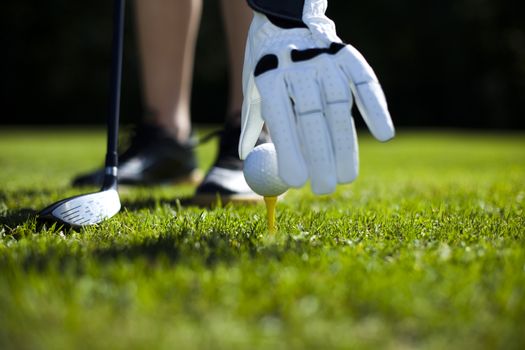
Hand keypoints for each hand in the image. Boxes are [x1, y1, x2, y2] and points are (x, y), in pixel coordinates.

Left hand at [239, 5, 394, 194]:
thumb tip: (243, 155)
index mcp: (270, 76)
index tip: (297, 181)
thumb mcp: (254, 87)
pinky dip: (376, 109)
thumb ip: (251, 121)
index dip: (290, 150)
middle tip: (324, 188)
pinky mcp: (347, 55)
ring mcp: (325, 59)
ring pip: (339, 106)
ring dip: (345, 144)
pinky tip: (384, 135)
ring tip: (346, 177)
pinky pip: (365, 83)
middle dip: (320, 157)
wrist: (287, 18)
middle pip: (312, 116)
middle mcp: (298, 66)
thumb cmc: (268, 62)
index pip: (280, 117)